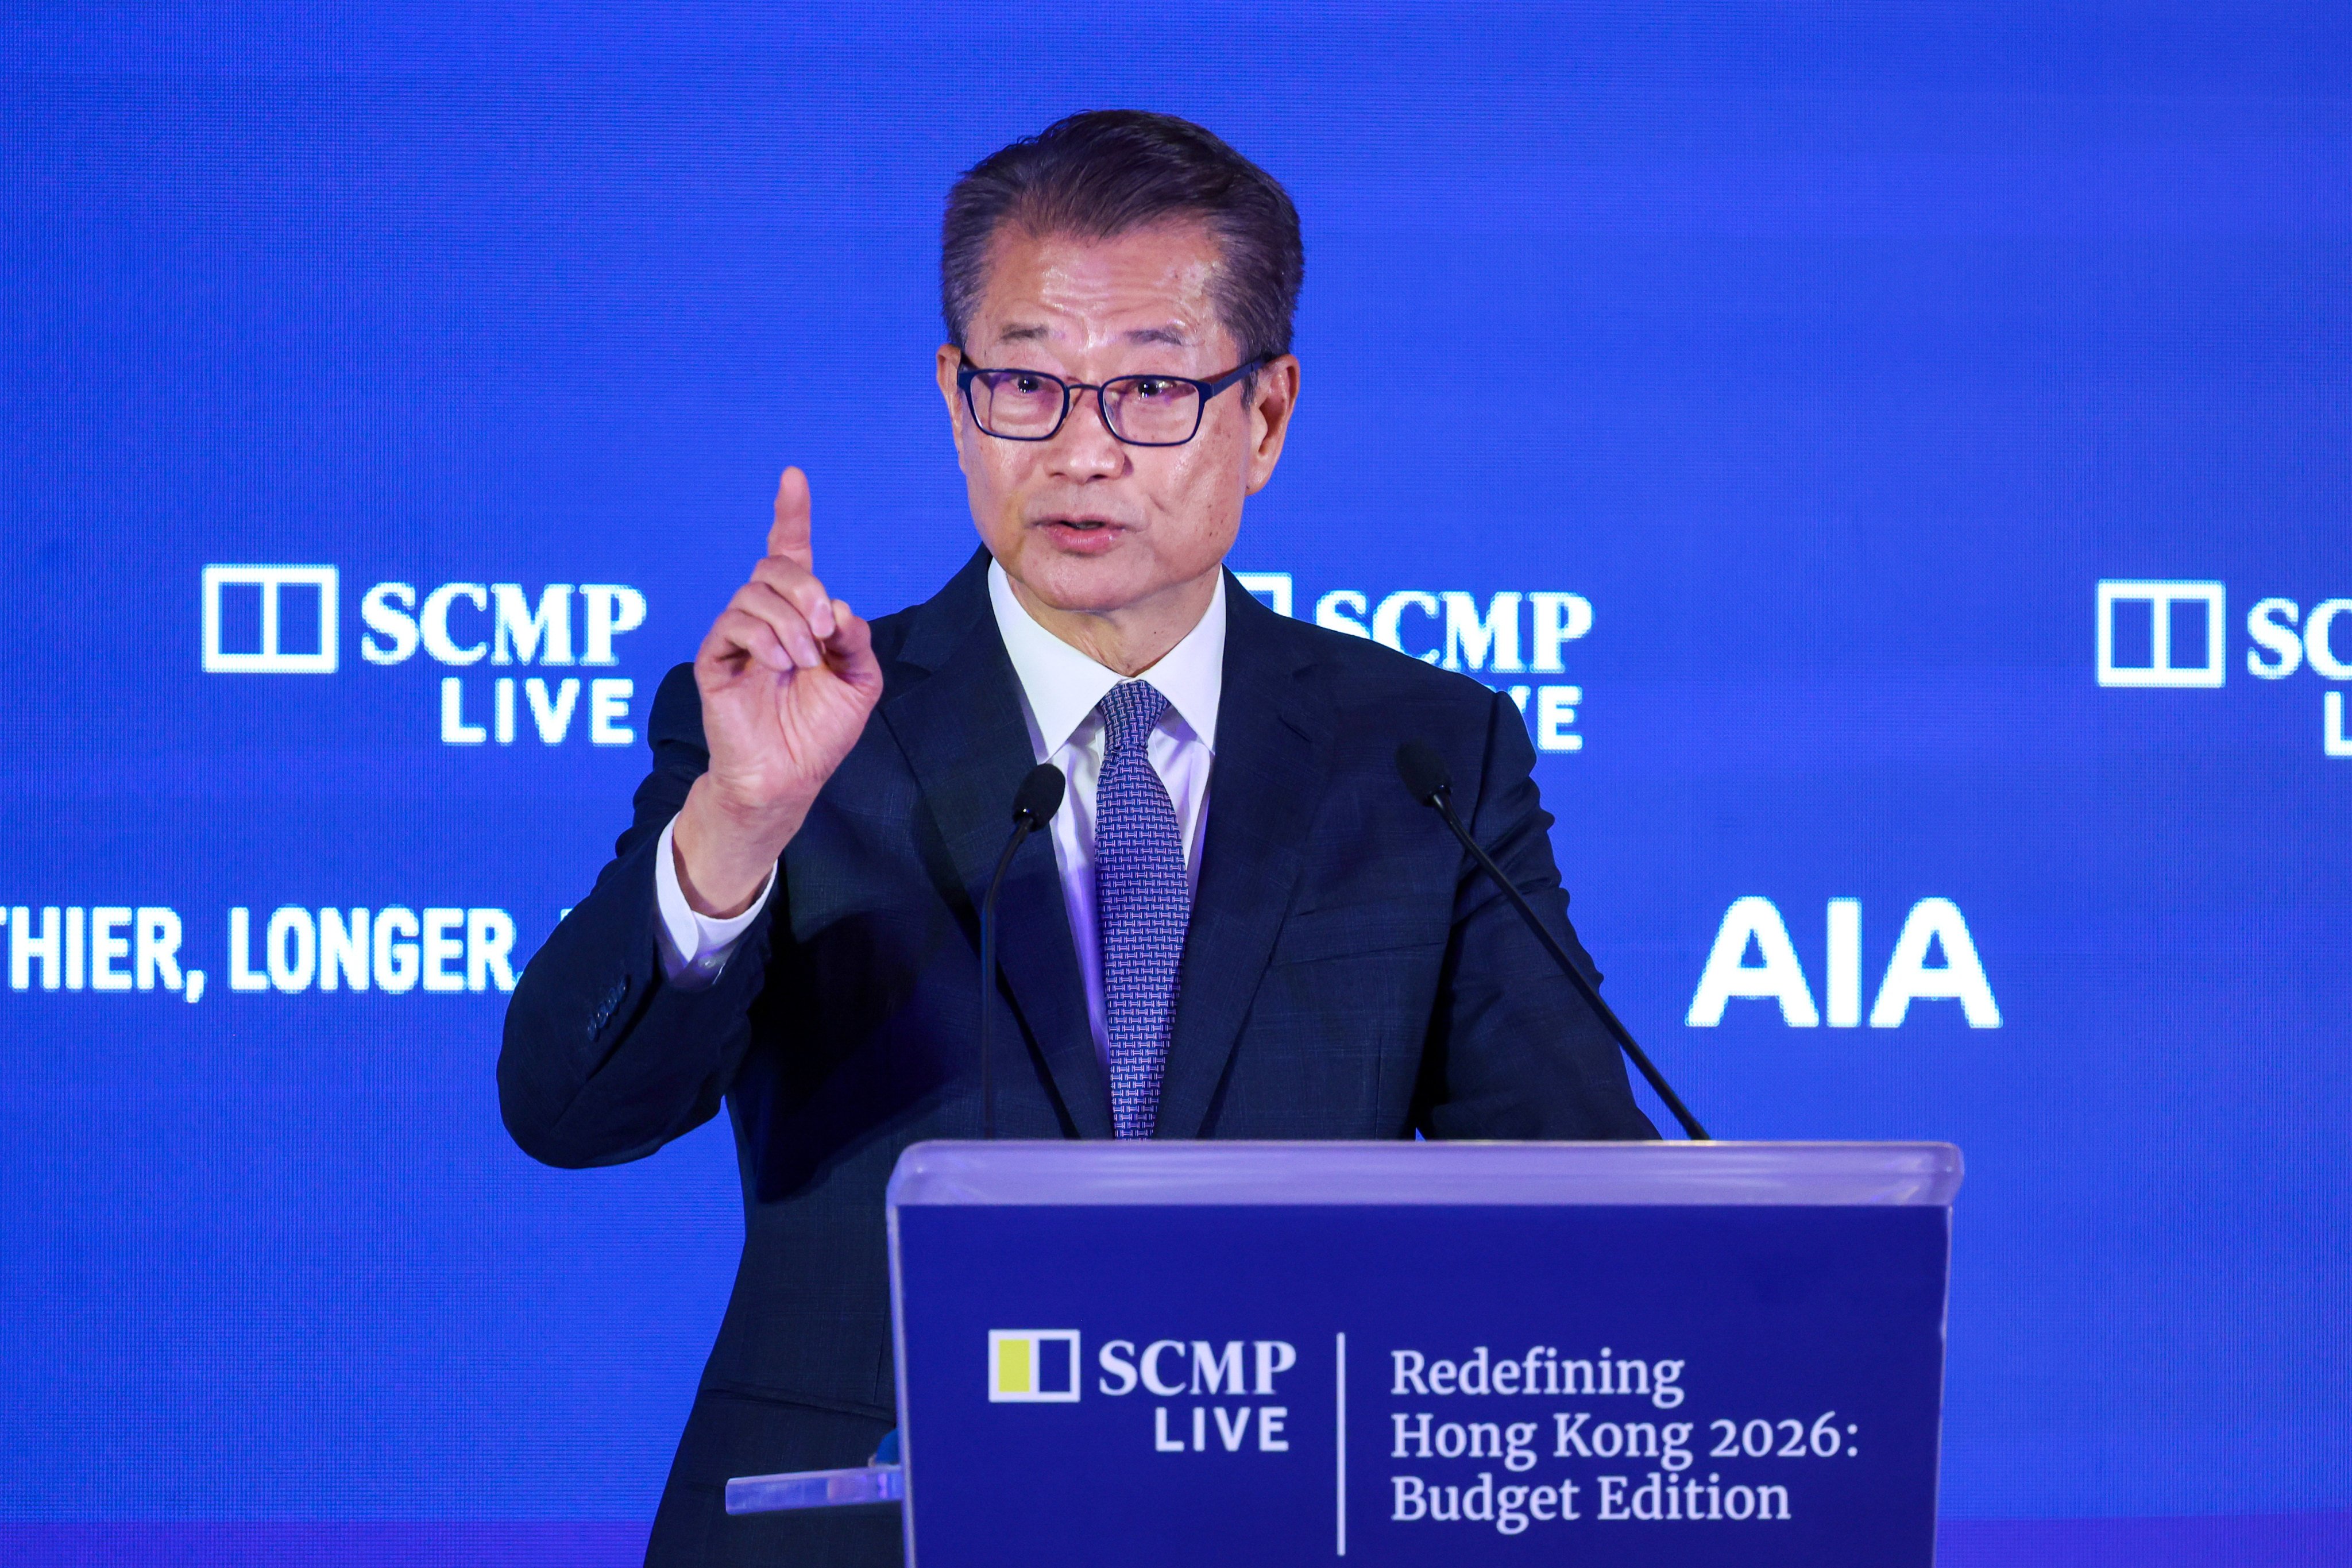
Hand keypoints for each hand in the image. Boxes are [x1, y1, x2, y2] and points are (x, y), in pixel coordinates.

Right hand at [672, 467, 882, 915]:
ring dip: (790, 622)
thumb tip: (837, 607)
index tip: (793, 477)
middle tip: (824, 630)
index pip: (791, 552)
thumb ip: (856, 639)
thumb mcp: (859, 681)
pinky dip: (765, 639)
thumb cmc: (821, 731)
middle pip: (775, 566)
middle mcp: (765, 617)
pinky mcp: (715, 658)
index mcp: (799, 615)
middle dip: (806, 588)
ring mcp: (737, 636)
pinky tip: (780, 666)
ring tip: (804, 662)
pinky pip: (734, 623)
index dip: (791, 514)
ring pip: (755, 591)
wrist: (788, 777)